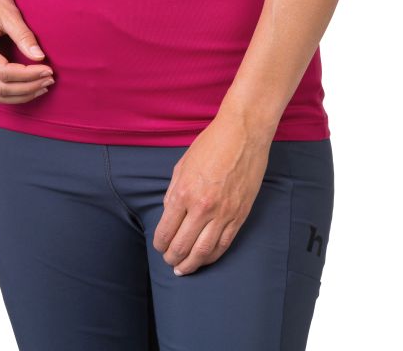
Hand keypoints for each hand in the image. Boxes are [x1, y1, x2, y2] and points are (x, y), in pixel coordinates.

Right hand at [0, 0, 54, 102]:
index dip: (29, 75)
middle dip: (27, 88)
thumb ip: (23, 35)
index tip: (49, 70)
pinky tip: (27, 84)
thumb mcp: (7, 11)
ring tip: (41, 85)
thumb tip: (40, 57)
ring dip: (18, 94)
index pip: (4, 73)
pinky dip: (9, 90)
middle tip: (49, 80)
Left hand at [152, 110, 271, 275]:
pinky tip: (204, 259)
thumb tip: (169, 214)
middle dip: (172, 257)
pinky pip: (224, 244)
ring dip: (191, 264)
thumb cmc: (211, 144)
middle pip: (182, 245)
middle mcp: (202, 207)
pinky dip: (212, 256)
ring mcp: (223, 213)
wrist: (243, 133)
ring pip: (204, 251)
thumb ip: (173, 192)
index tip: (159, 246)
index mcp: (184, 192)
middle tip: (169, 260)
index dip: (160, 243)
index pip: (166, 230)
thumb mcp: (182, 165)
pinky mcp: (240, 215)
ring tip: (183, 269)